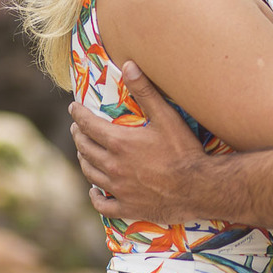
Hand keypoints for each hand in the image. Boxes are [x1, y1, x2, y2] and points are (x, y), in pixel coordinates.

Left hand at [69, 61, 207, 223]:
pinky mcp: (127, 207)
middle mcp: (113, 166)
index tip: (73, 107)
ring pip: (90, 173)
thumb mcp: (166, 116)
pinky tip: (95, 190)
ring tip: (84, 151)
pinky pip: (102, 204)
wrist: (199, 189)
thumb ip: (145, 91)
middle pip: (85, 148)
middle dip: (78, 135)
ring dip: (84, 159)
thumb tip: (128, 65)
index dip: (78, 114)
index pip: (88, 125)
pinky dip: (95, 196)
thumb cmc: (183, 150)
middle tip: (77, 128)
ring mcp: (118, 189)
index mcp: (119, 142)